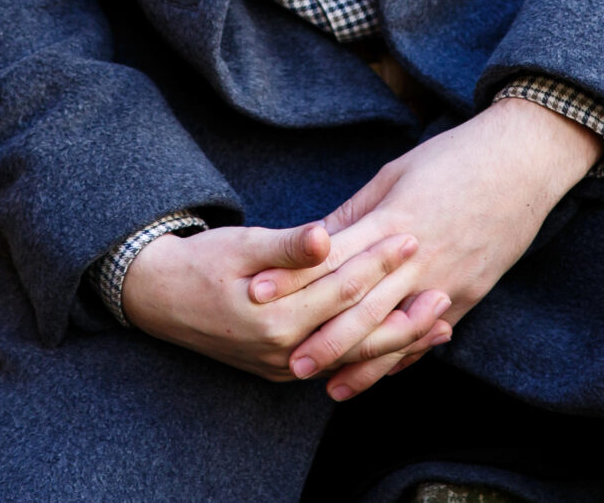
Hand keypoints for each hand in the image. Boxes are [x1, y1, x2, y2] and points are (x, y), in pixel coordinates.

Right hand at [118, 220, 447, 381]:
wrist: (158, 298)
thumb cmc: (201, 263)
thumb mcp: (241, 245)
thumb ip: (288, 246)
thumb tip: (326, 235)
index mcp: (274, 317)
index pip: (341, 289)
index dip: (378, 261)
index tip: (409, 236)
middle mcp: (282, 352)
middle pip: (358, 335)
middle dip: (404, 313)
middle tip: (444, 290)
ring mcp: (283, 366)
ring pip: (353, 358)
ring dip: (398, 342)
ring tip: (439, 323)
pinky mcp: (283, 368)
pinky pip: (338, 365)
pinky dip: (372, 355)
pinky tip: (401, 343)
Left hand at [248, 97, 602, 400]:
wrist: (523, 162)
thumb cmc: (454, 158)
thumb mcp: (396, 173)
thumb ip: (356, 212)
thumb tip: (315, 241)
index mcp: (395, 222)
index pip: (335, 258)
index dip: (295, 278)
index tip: (258, 292)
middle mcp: (420, 258)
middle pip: (363, 306)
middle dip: (323, 337)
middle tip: (285, 361)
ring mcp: (448, 280)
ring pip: (395, 331)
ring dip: (361, 362)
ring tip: (327, 385)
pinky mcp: (470, 294)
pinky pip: (429, 334)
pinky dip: (402, 357)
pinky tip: (378, 375)